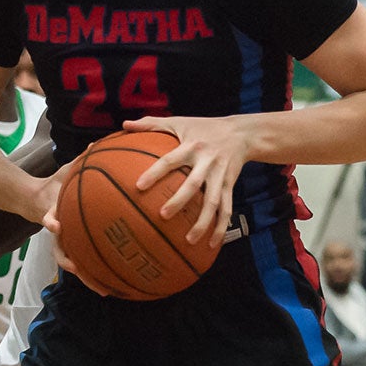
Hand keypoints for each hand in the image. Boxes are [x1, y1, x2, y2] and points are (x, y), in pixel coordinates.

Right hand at [38, 159, 114, 297]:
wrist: (37, 199)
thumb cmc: (56, 183)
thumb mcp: (65, 170)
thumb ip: (79, 159)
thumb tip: (94, 142)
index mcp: (53, 211)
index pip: (48, 217)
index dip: (50, 221)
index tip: (53, 224)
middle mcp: (56, 231)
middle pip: (59, 250)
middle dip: (69, 261)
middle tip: (78, 269)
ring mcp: (63, 243)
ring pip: (73, 265)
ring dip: (86, 278)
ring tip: (105, 291)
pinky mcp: (72, 248)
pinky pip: (85, 264)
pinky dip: (97, 275)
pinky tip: (116, 284)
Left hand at [127, 115, 249, 247]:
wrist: (241, 133)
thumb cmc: (203, 127)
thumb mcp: (179, 121)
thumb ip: (151, 123)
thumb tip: (124, 124)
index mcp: (191, 146)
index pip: (170, 160)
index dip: (155, 172)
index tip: (139, 186)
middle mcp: (206, 162)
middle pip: (193, 184)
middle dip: (180, 200)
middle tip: (163, 216)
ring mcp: (220, 176)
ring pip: (214, 201)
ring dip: (203, 222)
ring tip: (190, 240)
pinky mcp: (230, 186)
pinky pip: (227, 209)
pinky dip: (221, 227)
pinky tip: (211, 244)